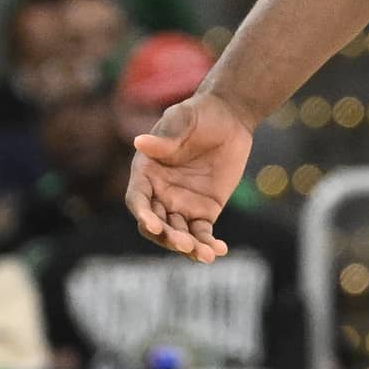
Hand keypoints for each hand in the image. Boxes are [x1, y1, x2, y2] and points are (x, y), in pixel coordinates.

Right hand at [130, 90, 252, 263]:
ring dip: (189, 247)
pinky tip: (219, 250)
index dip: (143, 214)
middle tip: (185, 244)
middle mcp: (159, 193)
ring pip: (179, 234)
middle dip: (168, 237)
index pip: (138, 200)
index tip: (153, 225)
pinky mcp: (204, 211)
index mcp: (146, 172)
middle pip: (156, 224)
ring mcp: (181, 205)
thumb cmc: (200, 114)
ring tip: (206, 255)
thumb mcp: (183, 120)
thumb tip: (140, 142)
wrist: (230, 118)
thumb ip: (166, 137)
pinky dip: (209, 244)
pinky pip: (202, 233)